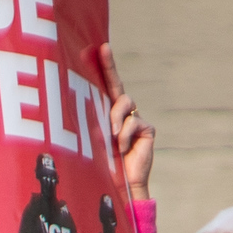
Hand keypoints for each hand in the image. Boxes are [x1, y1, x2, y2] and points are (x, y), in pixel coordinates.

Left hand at [98, 45, 155, 198]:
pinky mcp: (147, 130)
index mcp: (105, 112)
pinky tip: (122, 148)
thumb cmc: (101, 163)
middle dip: (109, 66)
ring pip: (124, 104)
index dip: (102, 66)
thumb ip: (92, 120)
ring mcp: (135, 120)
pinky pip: (134, 123)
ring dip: (115, 118)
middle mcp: (121, 112)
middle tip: (104, 49)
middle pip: (116, 85)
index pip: (103, 86)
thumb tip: (85, 102)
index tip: (97, 47)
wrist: (121, 185)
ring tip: (111, 136)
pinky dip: (125, 135)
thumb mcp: (91, 138)